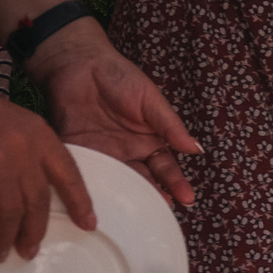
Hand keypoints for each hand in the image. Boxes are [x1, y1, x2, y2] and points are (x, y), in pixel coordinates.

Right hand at [0, 73, 95, 259]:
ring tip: (1, 253)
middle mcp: (25, 151)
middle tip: (29, 251)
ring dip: (5, 237)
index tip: (89, 224)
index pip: (69, 174)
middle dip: (33, 231)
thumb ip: (28, 154)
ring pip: (9, 213)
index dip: (80, 202)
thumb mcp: (13, 125)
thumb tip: (28, 198)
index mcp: (40, 136)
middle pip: (37, 202)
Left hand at [30, 24, 200, 206]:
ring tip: (131, 209)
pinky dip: (89, 183)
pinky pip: (84, 169)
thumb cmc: (120, 77)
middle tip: (159, 210)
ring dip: (123, 195)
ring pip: (115, 180)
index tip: (186, 198)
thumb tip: (196, 150)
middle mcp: (127, 153)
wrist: (79, 62)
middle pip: (141, 179)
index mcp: (149, 142)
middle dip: (151, 196)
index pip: (165, 168)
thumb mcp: (151, 101)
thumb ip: (170, 126)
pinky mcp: (76, 150)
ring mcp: (102, 153)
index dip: (175, 183)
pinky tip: (96, 195)